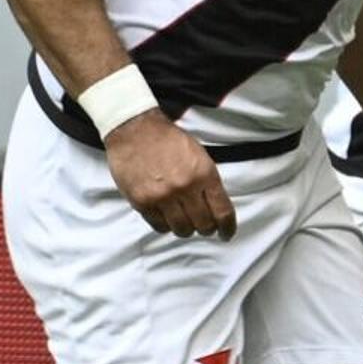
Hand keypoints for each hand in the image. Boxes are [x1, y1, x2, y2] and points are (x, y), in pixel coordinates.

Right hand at [106, 108, 234, 238]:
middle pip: (203, 225)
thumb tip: (216, 209)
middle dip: (206, 229)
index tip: (226, 234)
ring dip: (186, 228)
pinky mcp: (142, 202)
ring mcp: (162, 196)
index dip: (227, 228)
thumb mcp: (199, 156)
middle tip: (203, 226)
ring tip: (183, 220)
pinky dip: (166, 225)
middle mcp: (185, 187)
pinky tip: (166, 216)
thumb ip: (208, 182)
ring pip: (182, 230)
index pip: (222, 212)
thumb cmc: (168, 141)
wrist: (135, 129)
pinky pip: (160, 226)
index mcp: (204, 173)